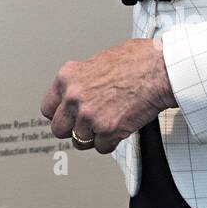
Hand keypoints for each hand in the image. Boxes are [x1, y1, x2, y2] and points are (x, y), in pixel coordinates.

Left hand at [40, 38, 176, 153]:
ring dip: (93, 137)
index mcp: (67, 78)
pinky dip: (110, 142)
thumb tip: (80, 91)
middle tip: (86, 125)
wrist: (159, 69)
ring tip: (107, 125)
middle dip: (72, 129)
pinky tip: (119, 128)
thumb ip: (82, 80)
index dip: (58, 114)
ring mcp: (89, 116)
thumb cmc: (136, 60)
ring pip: (80, 141)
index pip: (47, 108)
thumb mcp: (98, 61)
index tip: (66, 117)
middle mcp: (73, 97)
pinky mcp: (108, 131)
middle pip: (58, 129)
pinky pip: (101, 147)